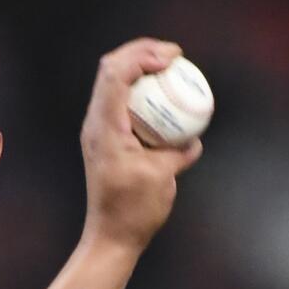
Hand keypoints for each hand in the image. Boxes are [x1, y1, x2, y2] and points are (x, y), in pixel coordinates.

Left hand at [79, 38, 204, 254]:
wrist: (110, 236)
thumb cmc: (133, 210)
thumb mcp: (162, 177)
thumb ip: (178, 151)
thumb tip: (193, 139)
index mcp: (105, 128)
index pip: (116, 75)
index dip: (143, 55)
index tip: (173, 57)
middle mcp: (96, 123)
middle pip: (111, 69)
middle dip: (141, 51)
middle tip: (173, 54)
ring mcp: (97, 129)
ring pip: (113, 82)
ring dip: (140, 67)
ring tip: (169, 65)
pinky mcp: (105, 138)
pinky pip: (121, 102)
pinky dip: (141, 91)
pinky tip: (165, 96)